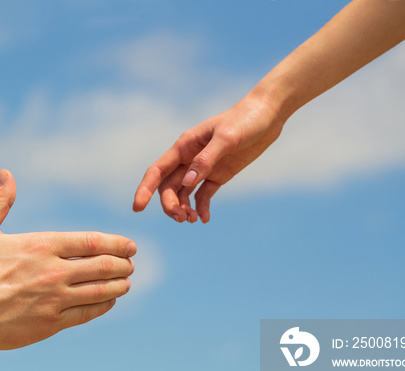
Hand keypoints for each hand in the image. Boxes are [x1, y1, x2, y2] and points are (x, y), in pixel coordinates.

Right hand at [0, 170, 136, 349]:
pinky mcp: (50, 324)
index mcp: (42, 246)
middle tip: (131, 263)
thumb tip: (6, 173)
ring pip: (101, 292)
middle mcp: (54, 272)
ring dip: (119, 286)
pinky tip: (109, 302)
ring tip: (126, 282)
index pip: (91, 242)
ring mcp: (54, 299)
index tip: (130, 246)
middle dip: (123, 264)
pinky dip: (104, 306)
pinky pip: (87, 314)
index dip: (116, 243)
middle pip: (103, 266)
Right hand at [133, 95, 284, 222]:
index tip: (137, 208)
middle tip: (182, 219)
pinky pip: (202, 196)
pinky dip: (201, 208)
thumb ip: (206, 160)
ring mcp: (202, 167)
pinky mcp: (218, 175)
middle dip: (170, 205)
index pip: (157, 171)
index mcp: (184, 146)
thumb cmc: (245, 120)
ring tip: (193, 220)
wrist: (268, 115)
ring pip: (183, 193)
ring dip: (183, 209)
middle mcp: (189, 158)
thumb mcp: (227, 139)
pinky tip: (204, 219)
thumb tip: (186, 184)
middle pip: (168, 187)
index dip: (145, 189)